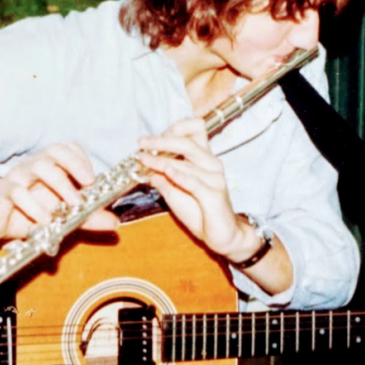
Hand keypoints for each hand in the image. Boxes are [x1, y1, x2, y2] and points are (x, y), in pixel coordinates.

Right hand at [0, 142, 117, 239]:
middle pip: (55, 150)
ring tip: (70, 207)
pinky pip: (18, 193)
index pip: (69, 148)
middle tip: (88, 186)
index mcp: (49, 166)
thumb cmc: (28, 213)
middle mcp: (34, 165)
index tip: (93, 180)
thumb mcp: (63, 217)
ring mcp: (18, 177)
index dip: (83, 160)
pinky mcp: (3, 193)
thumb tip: (114, 223)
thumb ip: (87, 218)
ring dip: (59, 185)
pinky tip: (45, 221)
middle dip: (75, 165)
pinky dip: (35, 208)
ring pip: (38, 167)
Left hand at [136, 119, 258, 261]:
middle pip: (187, 143)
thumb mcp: (176, 194)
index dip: (174, 129)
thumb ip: (164, 180)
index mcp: (204, 159)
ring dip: (161, 160)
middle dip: (162, 141)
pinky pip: (194, 182)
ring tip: (145, 160)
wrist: (222, 236)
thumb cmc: (200, 212)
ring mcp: (215, 178)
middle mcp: (211, 164)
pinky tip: (165, 171)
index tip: (151, 138)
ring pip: (186, 162)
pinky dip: (178, 175)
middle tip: (142, 142)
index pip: (196, 131)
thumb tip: (148, 170)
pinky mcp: (214, 194)